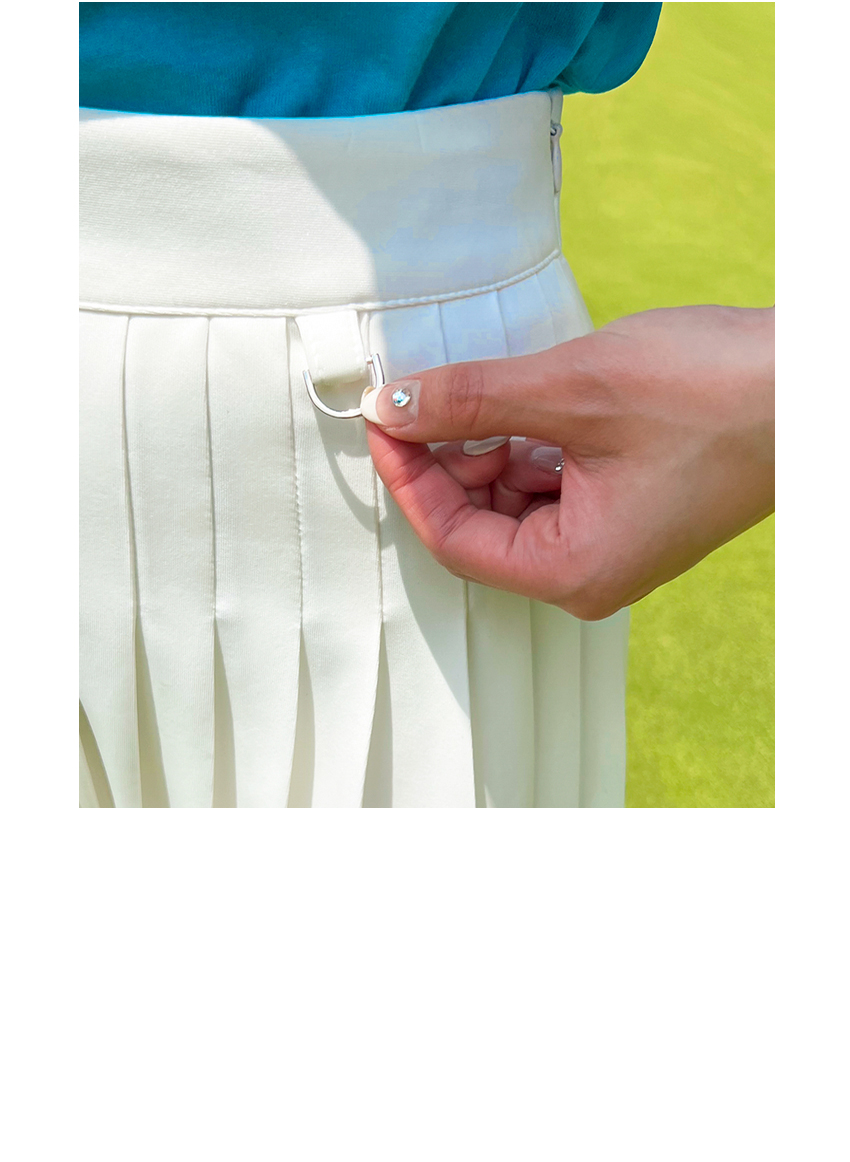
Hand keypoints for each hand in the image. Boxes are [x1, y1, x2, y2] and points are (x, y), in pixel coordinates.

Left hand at [363, 305, 773, 619]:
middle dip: (448, 458)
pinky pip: (551, 485)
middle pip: (478, 524)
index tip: (381, 419)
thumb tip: (392, 405)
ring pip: (512, 501)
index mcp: (574, 572)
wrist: (812, 382)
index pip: (453, 541)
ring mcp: (609, 543)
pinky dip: (527, 443)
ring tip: (492, 387)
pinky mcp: (625, 509)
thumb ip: (472, 400)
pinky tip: (532, 399)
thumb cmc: (714, 394)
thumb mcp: (572, 390)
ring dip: (488, 444)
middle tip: (427, 392)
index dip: (408, 479)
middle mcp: (588, 573)